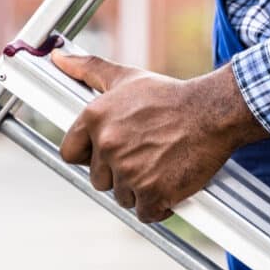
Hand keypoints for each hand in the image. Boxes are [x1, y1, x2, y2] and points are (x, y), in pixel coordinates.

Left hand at [50, 51, 269, 222]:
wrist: (212, 112)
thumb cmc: (170, 96)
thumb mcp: (127, 78)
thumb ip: (89, 68)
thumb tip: (58, 57)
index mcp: (95, 118)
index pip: (70, 153)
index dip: (89, 156)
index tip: (107, 155)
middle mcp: (108, 145)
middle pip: (98, 179)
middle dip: (119, 173)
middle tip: (145, 156)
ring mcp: (129, 170)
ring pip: (122, 197)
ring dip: (140, 190)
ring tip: (160, 167)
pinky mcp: (152, 192)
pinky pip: (145, 213)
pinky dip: (158, 206)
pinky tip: (170, 186)